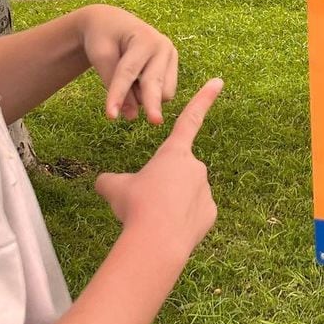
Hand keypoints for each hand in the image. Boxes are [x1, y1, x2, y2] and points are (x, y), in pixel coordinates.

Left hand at [79, 5, 178, 123]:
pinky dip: (151, 94)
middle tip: (154, 122)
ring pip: (163, 91)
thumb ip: (112, 85)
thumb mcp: (100, 55)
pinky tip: (139, 82)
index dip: (118, 95)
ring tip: (129, 85)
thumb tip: (131, 116)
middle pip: (155, 82)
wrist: (113, 22)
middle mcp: (164, 46)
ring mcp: (172, 56)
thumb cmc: (102, 37)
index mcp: (144, 38)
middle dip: (153, 103)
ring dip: (146, 98)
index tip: (111, 116)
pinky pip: (166, 91)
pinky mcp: (173, 66)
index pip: (128, 72)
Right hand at [95, 80, 221, 256]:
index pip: (190, 119)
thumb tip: (104, 182)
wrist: (156, 242)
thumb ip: (111, 180)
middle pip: (173, 174)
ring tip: (153, 219)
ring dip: (168, 205)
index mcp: (174, 153)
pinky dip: (179, 221)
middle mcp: (195, 167)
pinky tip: (168, 230)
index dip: (204, 99)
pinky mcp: (210, 213)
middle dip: (159, 186)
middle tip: (143, 204)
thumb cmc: (135, 207)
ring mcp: (206, 190)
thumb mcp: (113, 188)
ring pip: (182, 195)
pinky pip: (192, 214)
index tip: (219, 81)